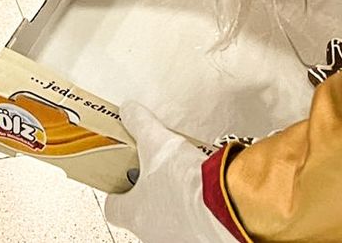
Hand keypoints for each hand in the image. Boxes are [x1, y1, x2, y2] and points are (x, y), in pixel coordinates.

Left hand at [105, 103, 229, 242]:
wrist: (228, 205)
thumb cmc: (187, 184)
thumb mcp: (156, 142)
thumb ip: (139, 125)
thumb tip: (129, 111)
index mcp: (134, 214)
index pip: (113, 208)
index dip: (117, 191)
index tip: (122, 177)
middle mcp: (153, 235)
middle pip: (142, 215)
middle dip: (150, 194)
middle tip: (159, 173)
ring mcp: (177, 240)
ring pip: (169, 222)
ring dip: (175, 204)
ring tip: (187, 180)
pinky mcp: (203, 241)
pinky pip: (194, 227)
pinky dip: (198, 212)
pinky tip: (206, 194)